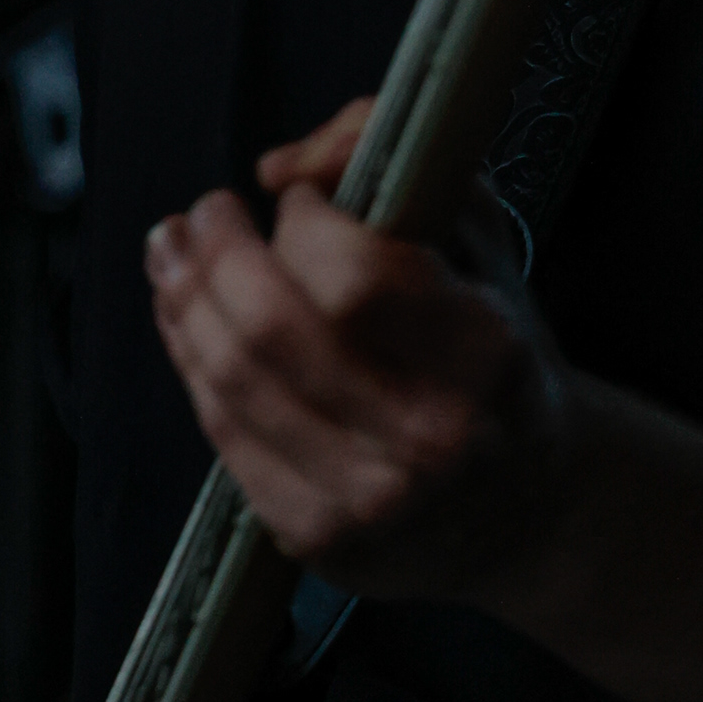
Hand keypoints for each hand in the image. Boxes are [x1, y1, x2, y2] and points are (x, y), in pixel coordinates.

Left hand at [144, 98, 575, 599]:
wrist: (530, 506)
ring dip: (184, 302)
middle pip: (273, 330)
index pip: (356, 277)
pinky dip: (192, 366)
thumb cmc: (497, 356)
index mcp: (483, 355)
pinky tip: (184, 321)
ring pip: (233, 382)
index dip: (304, 225)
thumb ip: (396, 163)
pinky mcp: (319, 537)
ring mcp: (368, 498)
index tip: (297, 200)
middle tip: (204, 211)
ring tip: (172, 251)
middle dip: (218, 253)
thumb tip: (279, 169)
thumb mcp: (480, 240)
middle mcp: (427, 438)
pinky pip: (225, 437)